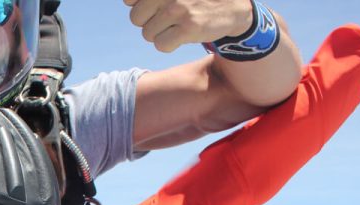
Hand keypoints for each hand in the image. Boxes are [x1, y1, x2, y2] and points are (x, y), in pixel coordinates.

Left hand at [123, 0, 254, 52]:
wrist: (233, 6)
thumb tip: (127, 1)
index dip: (138, 5)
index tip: (155, 6)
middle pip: (136, 18)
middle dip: (149, 21)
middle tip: (167, 18)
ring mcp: (179, 9)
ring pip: (147, 33)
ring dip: (159, 33)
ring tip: (176, 25)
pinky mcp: (188, 28)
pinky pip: (161, 45)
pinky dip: (168, 44)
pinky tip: (181, 35)